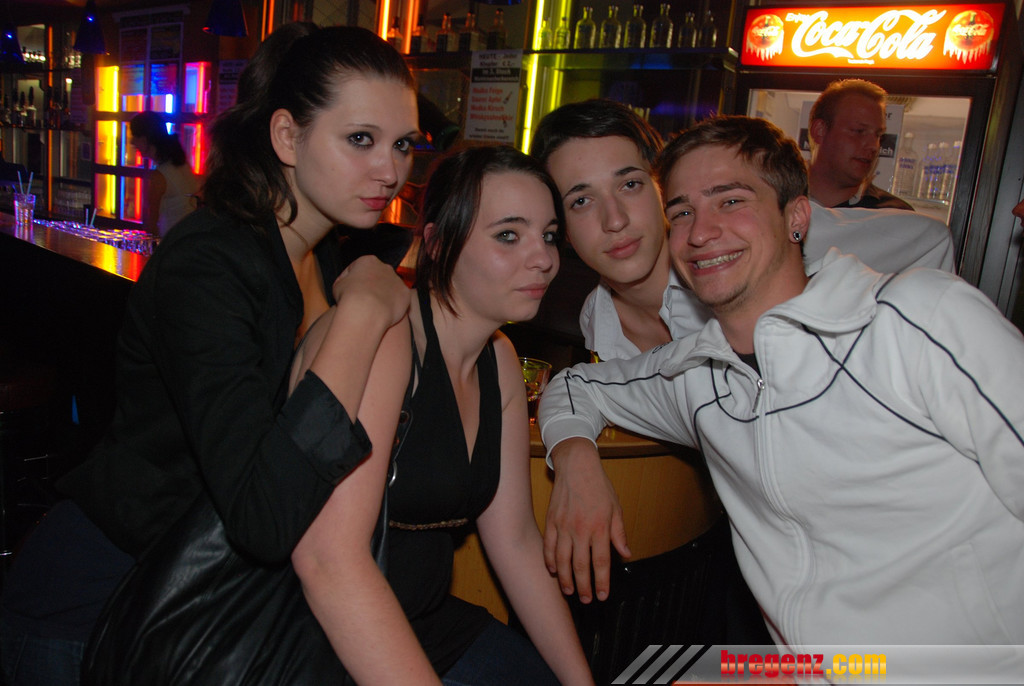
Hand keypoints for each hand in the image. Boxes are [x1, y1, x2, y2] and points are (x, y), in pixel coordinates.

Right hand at [332, 255, 408, 327]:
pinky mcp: (405, 294)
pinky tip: (384, 312)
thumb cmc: (349, 298)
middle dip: (370, 286)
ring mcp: (397, 280)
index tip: (348, 292)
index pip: (358, 268)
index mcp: (368, 261)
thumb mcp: (337, 286)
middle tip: (362, 300)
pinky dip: (392, 304)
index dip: (351, 281)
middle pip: (376, 276)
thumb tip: (349, 285)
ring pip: (389, 287)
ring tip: (373, 308)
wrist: (367, 311)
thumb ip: (345, 282)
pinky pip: (398, 299)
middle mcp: (385, 267)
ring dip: (382, 295)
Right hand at [543, 439, 629, 603]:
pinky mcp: (552, 521)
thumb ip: (619, 533)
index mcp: (600, 527)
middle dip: (583, 587)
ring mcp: (563, 526)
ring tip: (568, 591)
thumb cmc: (599, 486)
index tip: (603, 596)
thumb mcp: (616, 508)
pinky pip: (549, 546)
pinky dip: (550, 561)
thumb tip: (626, 554)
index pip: (601, 562)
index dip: (602, 582)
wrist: (577, 466)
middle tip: (586, 600)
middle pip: (581, 566)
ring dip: (564, 578)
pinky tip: (553, 570)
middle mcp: (581, 529)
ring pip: (562, 560)